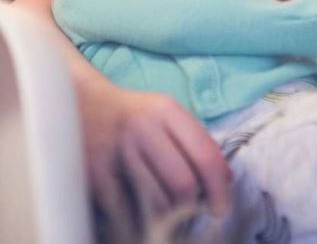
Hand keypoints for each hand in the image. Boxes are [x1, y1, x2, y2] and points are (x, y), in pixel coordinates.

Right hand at [79, 76, 231, 232]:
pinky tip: (140, 209)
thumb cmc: (133, 115)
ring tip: (166, 206)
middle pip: (183, 185)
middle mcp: (143, 128)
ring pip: (157, 204)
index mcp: (166, 111)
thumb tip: (226, 179)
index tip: (220, 206)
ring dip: (168, 215)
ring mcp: (116, 152)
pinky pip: (127, 213)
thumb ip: (198, 141)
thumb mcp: (167, 115)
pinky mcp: (94, 174)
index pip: (205, 155)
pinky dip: (138, 219)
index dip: (219, 188)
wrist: (81, 106)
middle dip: (194, 205)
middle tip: (194, 209)